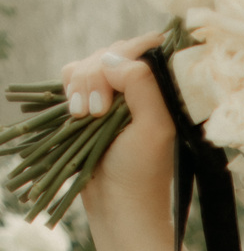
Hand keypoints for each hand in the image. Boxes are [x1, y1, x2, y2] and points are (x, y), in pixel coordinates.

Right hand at [61, 37, 173, 210]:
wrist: (119, 204)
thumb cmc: (142, 171)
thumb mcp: (154, 126)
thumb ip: (142, 83)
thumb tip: (111, 58)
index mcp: (165, 88)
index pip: (144, 46)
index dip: (125, 59)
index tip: (114, 92)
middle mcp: (142, 86)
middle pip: (112, 51)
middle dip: (97, 77)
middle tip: (97, 114)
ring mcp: (116, 94)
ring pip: (90, 62)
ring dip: (81, 86)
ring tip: (84, 117)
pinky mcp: (92, 102)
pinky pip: (74, 75)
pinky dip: (71, 90)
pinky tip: (76, 114)